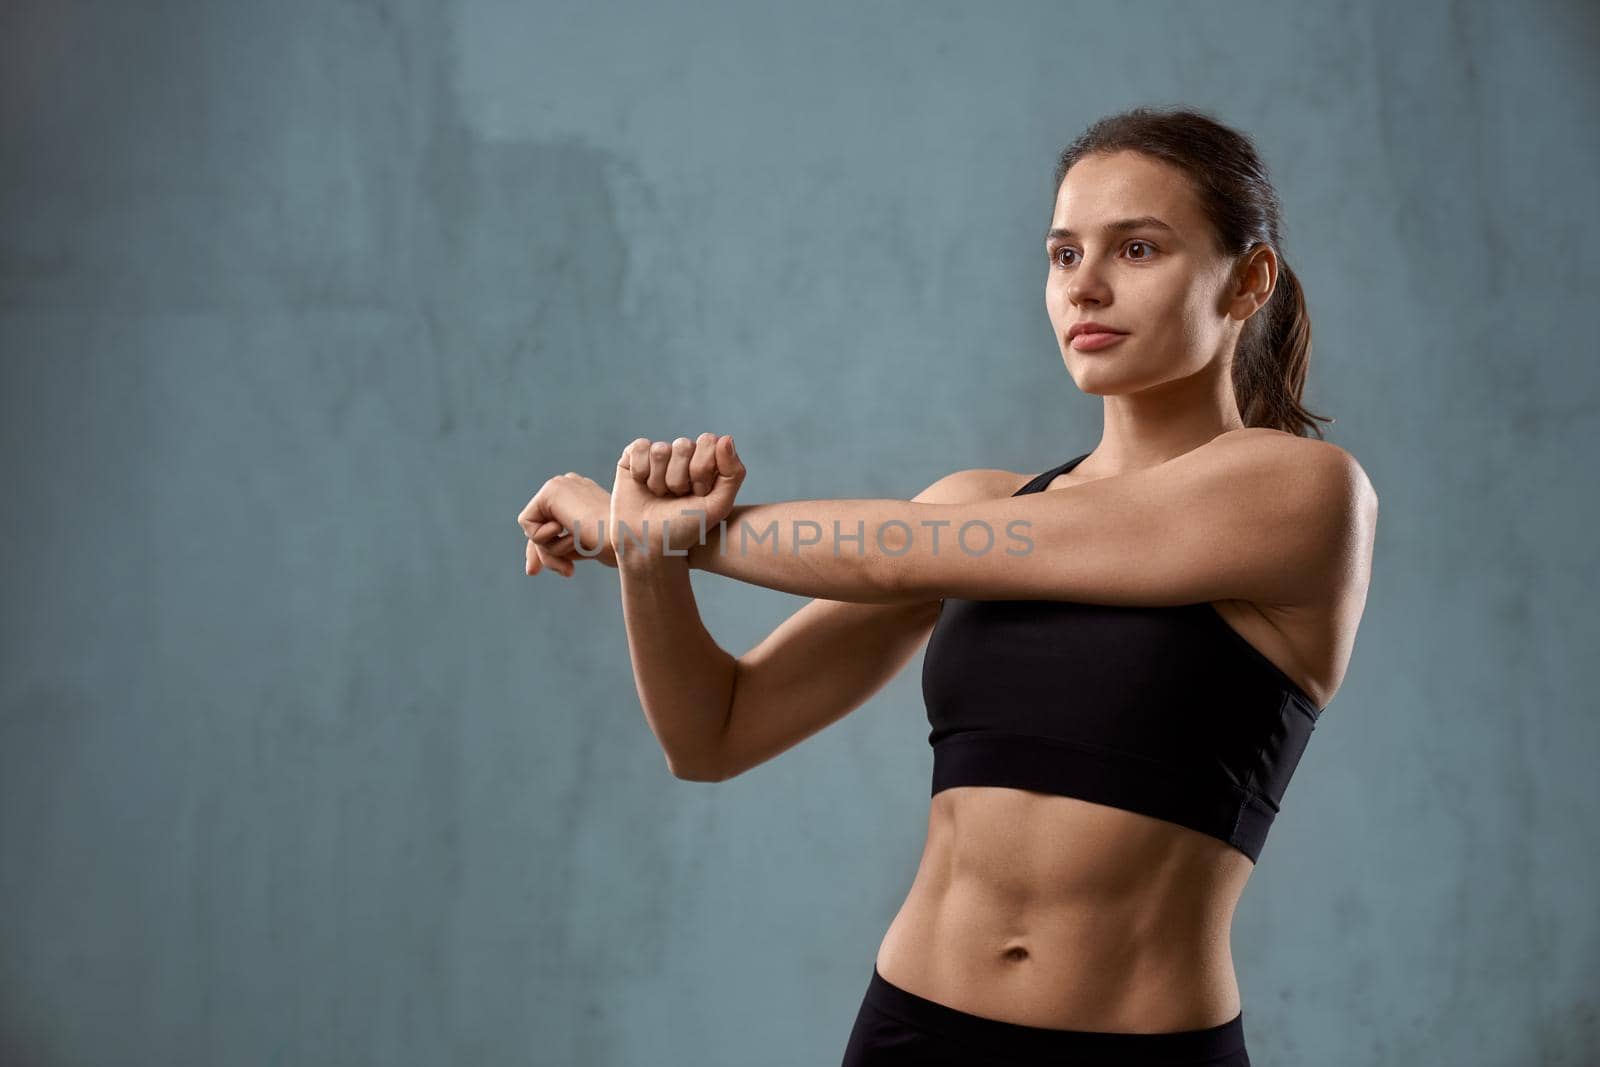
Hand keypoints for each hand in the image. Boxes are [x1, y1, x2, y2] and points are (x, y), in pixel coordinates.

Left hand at [517, 471, 615, 577]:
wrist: (628, 538)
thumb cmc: (616, 547)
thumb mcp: (583, 547)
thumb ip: (561, 546)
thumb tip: (533, 564)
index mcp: (582, 494)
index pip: (551, 521)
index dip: (545, 547)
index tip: (544, 571)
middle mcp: (570, 484)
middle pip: (539, 524)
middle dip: (541, 552)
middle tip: (536, 572)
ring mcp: (561, 484)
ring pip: (534, 528)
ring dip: (552, 549)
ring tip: (575, 547)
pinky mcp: (551, 490)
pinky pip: (527, 524)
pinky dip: (543, 539)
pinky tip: (568, 531)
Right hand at [610, 433, 744, 567]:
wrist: (647, 545)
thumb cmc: (685, 529)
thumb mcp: (718, 506)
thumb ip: (733, 473)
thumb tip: (726, 438)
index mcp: (705, 463)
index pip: (708, 441)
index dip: (702, 469)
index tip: (698, 493)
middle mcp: (683, 457)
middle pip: (683, 445)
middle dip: (679, 478)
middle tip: (676, 498)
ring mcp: (658, 457)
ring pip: (660, 450)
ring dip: (659, 479)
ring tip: (659, 496)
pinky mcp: (634, 458)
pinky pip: (639, 447)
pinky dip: (640, 471)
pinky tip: (641, 485)